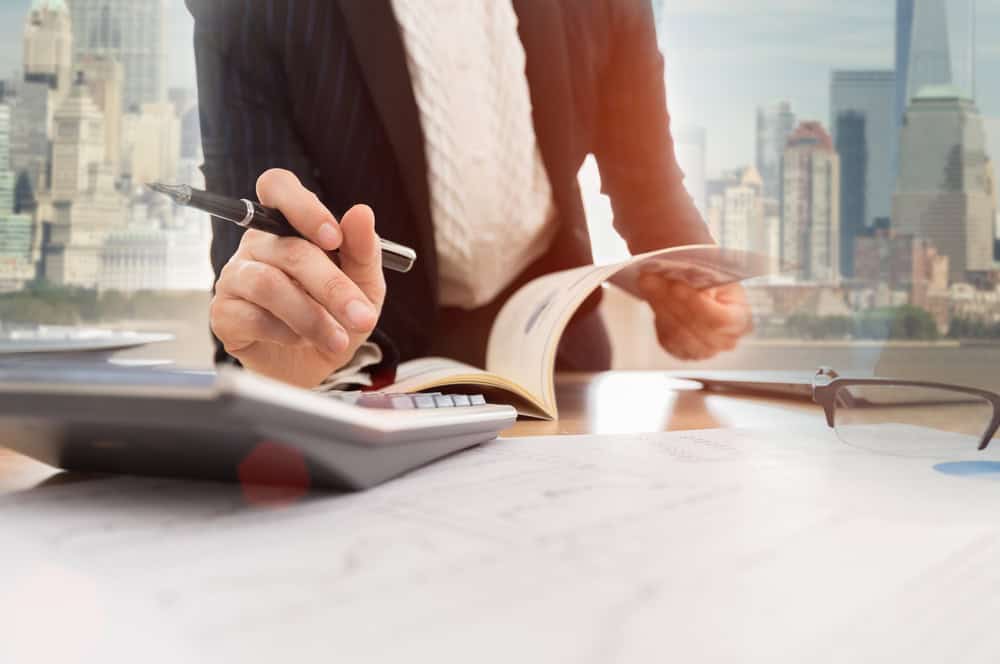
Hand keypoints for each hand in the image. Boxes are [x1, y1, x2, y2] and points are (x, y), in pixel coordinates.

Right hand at [211, 169, 385, 386]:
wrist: (318, 366)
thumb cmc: (337, 315)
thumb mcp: (364, 285)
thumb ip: (364, 250)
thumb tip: (361, 212)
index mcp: (289, 225)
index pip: (278, 187)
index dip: (302, 206)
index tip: (333, 237)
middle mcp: (258, 245)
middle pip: (288, 250)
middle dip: (332, 287)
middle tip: (361, 317)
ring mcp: (235, 277)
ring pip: (268, 285)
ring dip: (311, 316)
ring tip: (338, 340)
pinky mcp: (223, 313)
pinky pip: (252, 317)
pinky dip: (286, 333)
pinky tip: (300, 341)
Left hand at [637, 275, 752, 361]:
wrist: (702, 293)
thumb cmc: (713, 283)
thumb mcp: (716, 275)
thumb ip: (703, 279)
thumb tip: (681, 280)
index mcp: (740, 320)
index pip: (719, 319)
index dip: (696, 304)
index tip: (676, 286)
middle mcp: (725, 341)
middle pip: (694, 327)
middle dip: (670, 301)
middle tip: (649, 279)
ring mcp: (704, 351)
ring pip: (677, 333)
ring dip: (659, 305)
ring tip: (647, 283)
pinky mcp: (683, 352)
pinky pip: (667, 338)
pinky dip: (658, 316)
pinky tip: (652, 298)